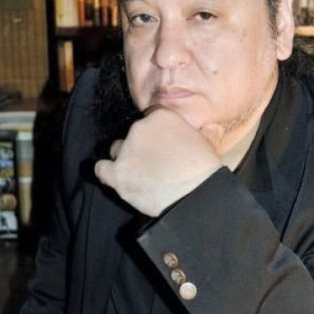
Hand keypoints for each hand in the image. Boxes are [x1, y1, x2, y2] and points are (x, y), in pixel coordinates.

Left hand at [94, 107, 221, 215]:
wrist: (196, 196)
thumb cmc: (204, 171)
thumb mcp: (207, 143)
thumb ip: (199, 133)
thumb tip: (212, 129)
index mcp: (161, 116)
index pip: (149, 117)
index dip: (155, 133)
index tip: (160, 145)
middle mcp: (139, 128)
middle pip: (132, 134)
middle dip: (140, 148)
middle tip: (153, 164)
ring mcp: (126, 151)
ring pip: (116, 150)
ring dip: (125, 160)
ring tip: (140, 175)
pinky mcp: (118, 173)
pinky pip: (101, 169)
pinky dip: (107, 173)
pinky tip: (118, 179)